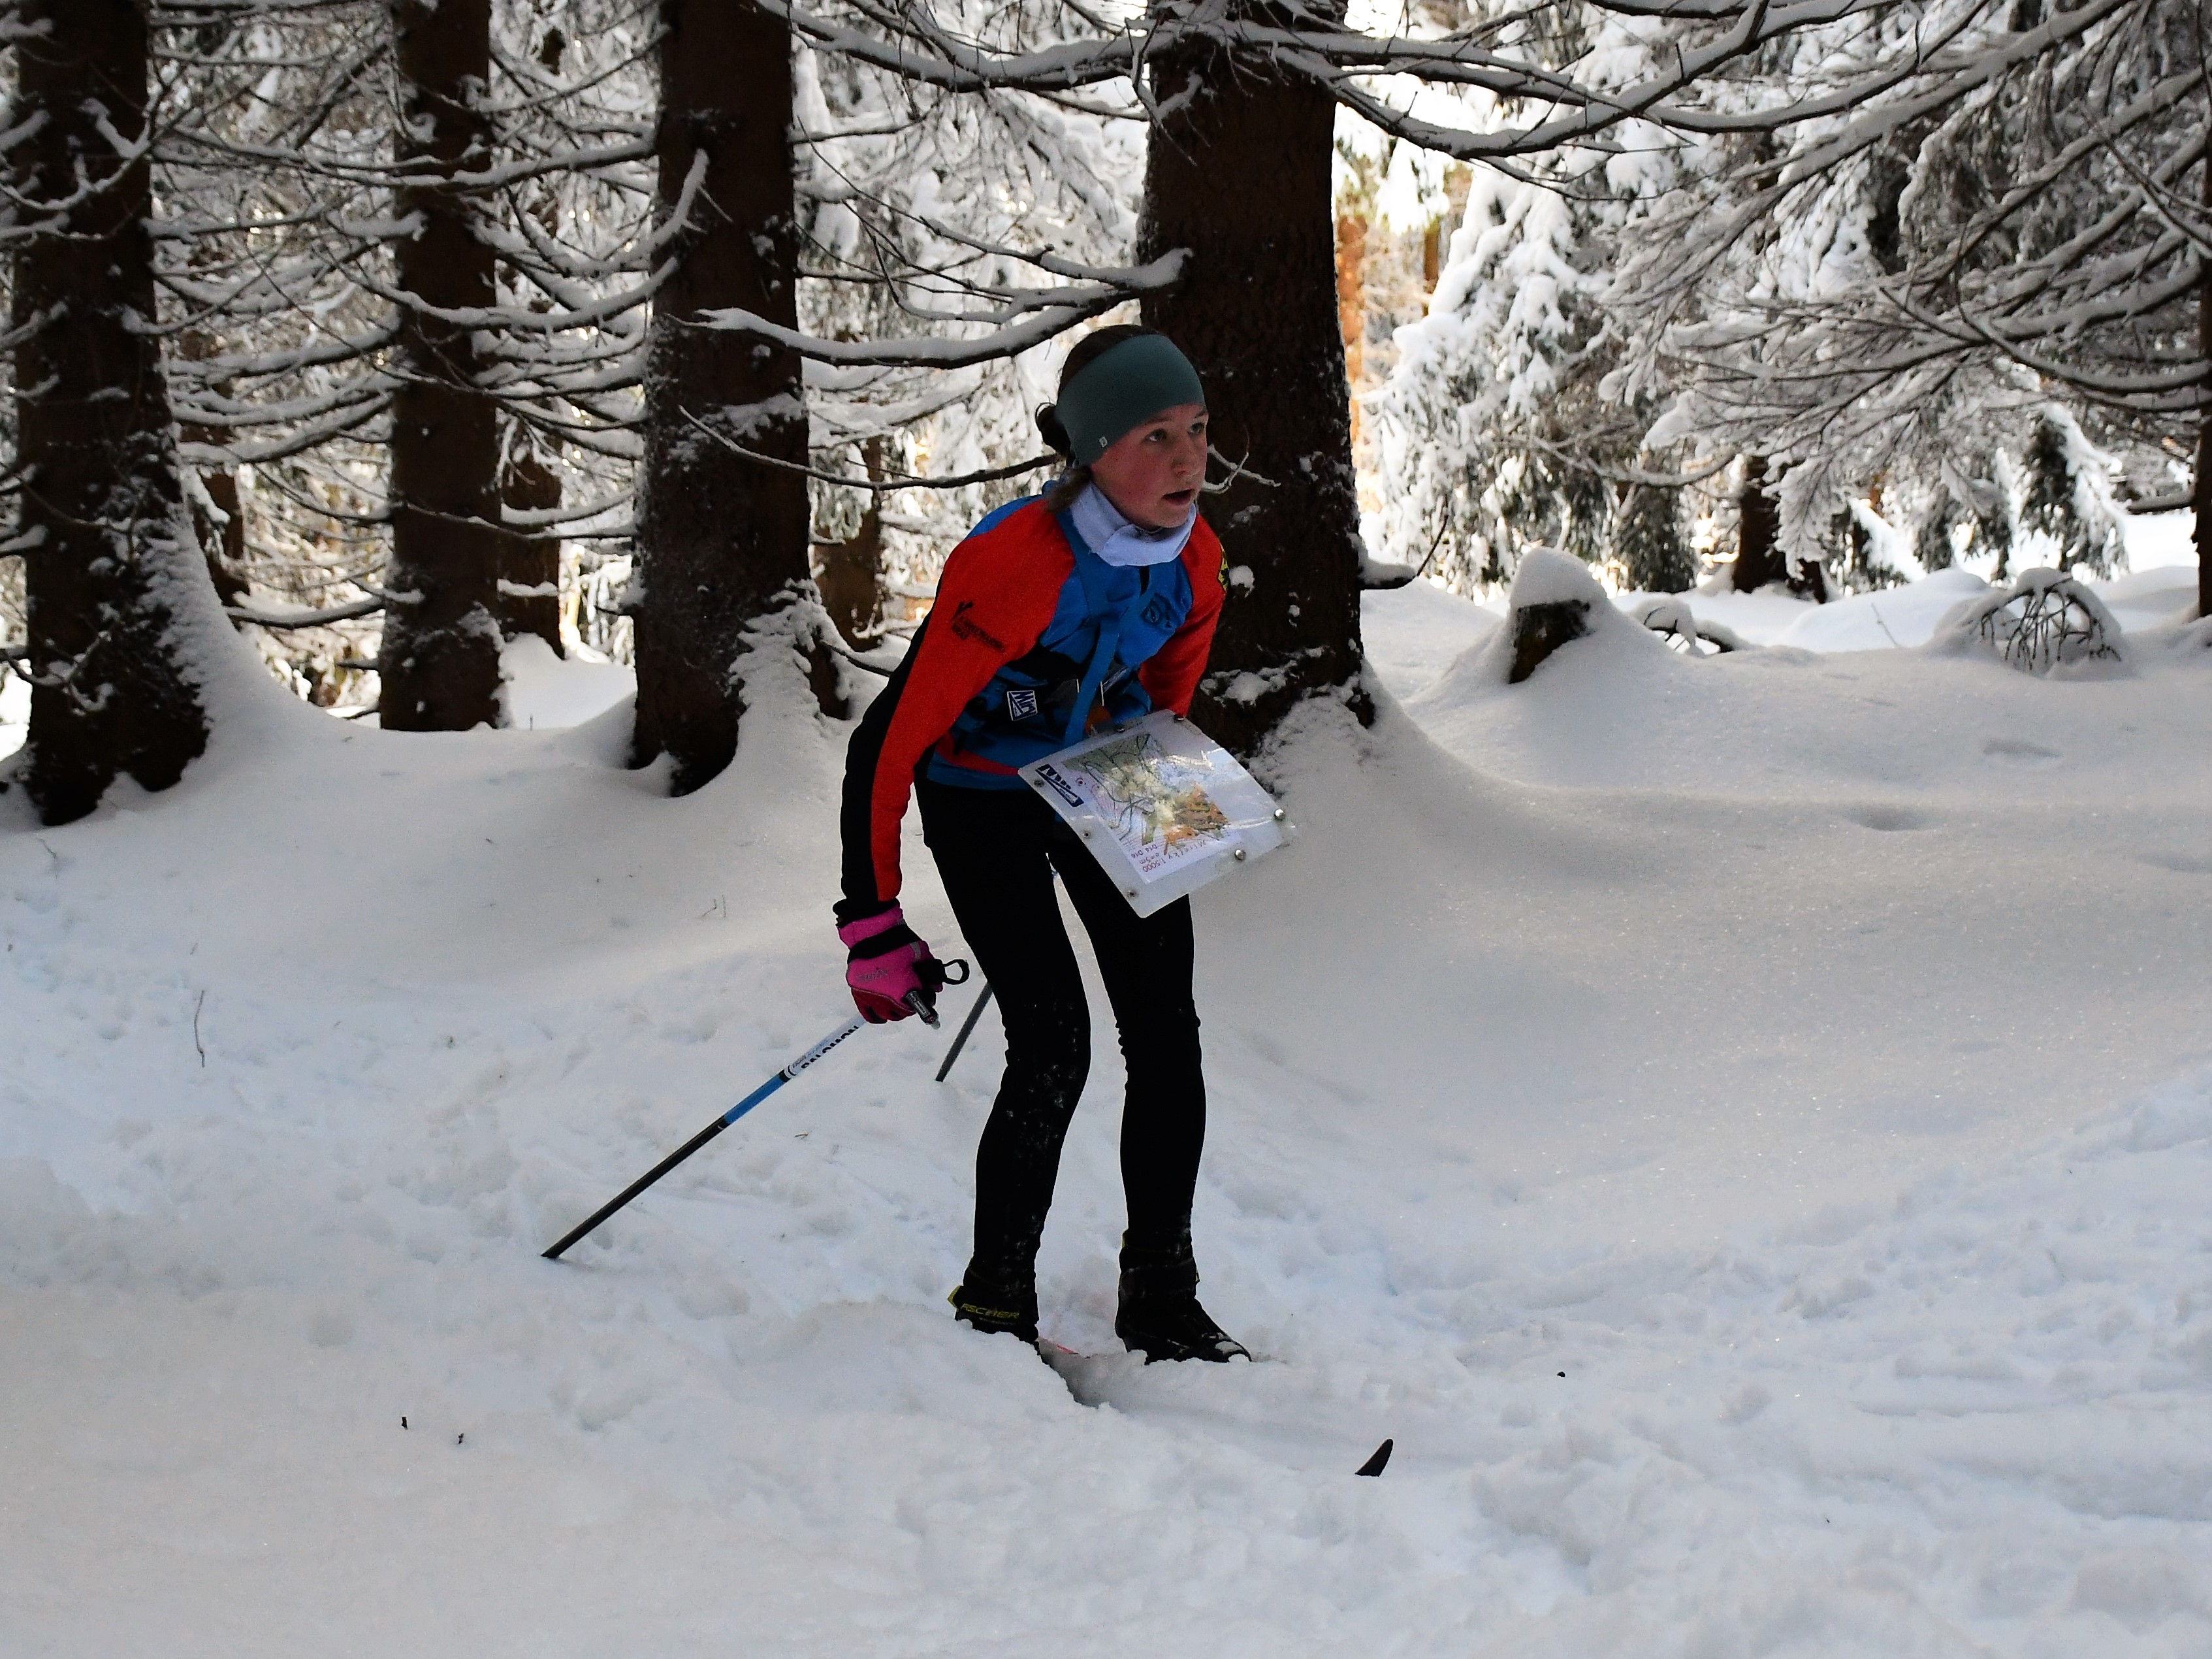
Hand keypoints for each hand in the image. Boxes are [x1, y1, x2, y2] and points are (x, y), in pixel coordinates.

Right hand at [838, 905, 941, 1023]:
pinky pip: (867, 1012)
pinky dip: (875, 1016)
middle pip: (901, 1013)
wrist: (871, 931)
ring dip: (894, 1012)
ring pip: (885, 1015)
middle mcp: (885, 997)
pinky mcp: (857, 991)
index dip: (924, 1003)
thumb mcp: (920, 953)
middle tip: (912, 998)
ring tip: (898, 1005)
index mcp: (902, 989)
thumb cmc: (897, 941)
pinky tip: (881, 1015)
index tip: (927, 999)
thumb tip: (935, 987)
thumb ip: (930, 972)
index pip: (917, 1007)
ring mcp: (870, 995)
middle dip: (909, 1007)